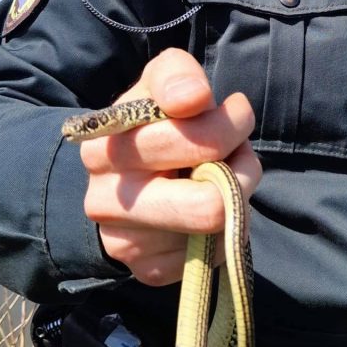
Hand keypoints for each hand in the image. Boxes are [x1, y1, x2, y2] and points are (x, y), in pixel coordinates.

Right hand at [80, 48, 260, 285]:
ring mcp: (125, 242)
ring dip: (235, 199)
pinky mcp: (147, 271)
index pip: (191, 141)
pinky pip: (213, 255)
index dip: (229, 125)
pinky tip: (207, 211)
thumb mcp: (158, 86)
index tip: (236, 112)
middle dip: (241, 171)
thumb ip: (175, 76)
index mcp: (104, 148)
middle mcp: (105, 200)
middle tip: (238, 152)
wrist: (118, 183)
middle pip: (209, 204)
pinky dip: (224, 231)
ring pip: (217, 230)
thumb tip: (194, 98)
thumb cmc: (150, 127)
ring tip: (220, 178)